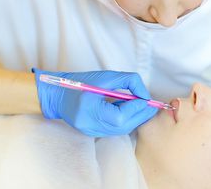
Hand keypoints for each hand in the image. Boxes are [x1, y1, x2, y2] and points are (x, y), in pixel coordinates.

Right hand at [32, 68, 157, 136]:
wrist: (58, 94)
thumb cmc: (80, 82)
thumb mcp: (106, 76)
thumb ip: (128, 82)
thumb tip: (145, 95)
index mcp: (89, 108)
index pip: (119, 116)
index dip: (136, 108)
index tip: (146, 99)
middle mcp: (89, 124)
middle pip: (122, 126)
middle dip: (140, 115)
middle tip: (151, 106)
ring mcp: (90, 131)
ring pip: (121, 130)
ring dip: (135, 119)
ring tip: (143, 107)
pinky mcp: (93, 133)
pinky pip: (114, 130)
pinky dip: (126, 121)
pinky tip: (130, 112)